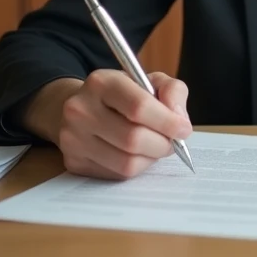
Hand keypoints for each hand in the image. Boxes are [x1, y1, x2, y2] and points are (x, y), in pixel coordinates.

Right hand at [36, 70, 192, 179]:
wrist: (82, 108)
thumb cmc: (123, 95)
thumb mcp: (149, 81)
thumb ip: (172, 91)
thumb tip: (179, 119)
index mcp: (102, 82)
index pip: (139, 107)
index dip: (167, 122)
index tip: (184, 129)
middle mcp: (81, 109)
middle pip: (133, 139)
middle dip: (162, 144)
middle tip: (172, 142)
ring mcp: (73, 138)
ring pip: (126, 163)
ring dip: (150, 159)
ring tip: (155, 147)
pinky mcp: (74, 162)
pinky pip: (116, 175)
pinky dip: (135, 167)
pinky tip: (136, 154)